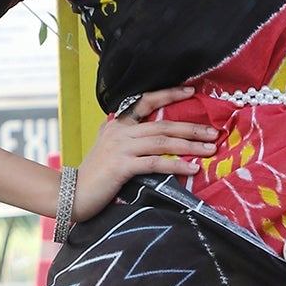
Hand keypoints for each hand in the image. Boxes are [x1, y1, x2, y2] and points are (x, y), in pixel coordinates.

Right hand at [72, 87, 217, 221]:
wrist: (72, 193)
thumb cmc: (95, 176)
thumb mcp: (109, 150)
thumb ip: (126, 139)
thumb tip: (153, 136)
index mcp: (117, 124)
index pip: (145, 101)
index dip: (168, 94)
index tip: (191, 91)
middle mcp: (119, 131)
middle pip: (162, 124)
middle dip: (191, 128)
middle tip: (214, 132)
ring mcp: (120, 148)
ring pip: (162, 141)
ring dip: (189, 145)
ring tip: (210, 149)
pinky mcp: (122, 166)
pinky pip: (155, 163)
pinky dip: (177, 165)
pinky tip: (192, 169)